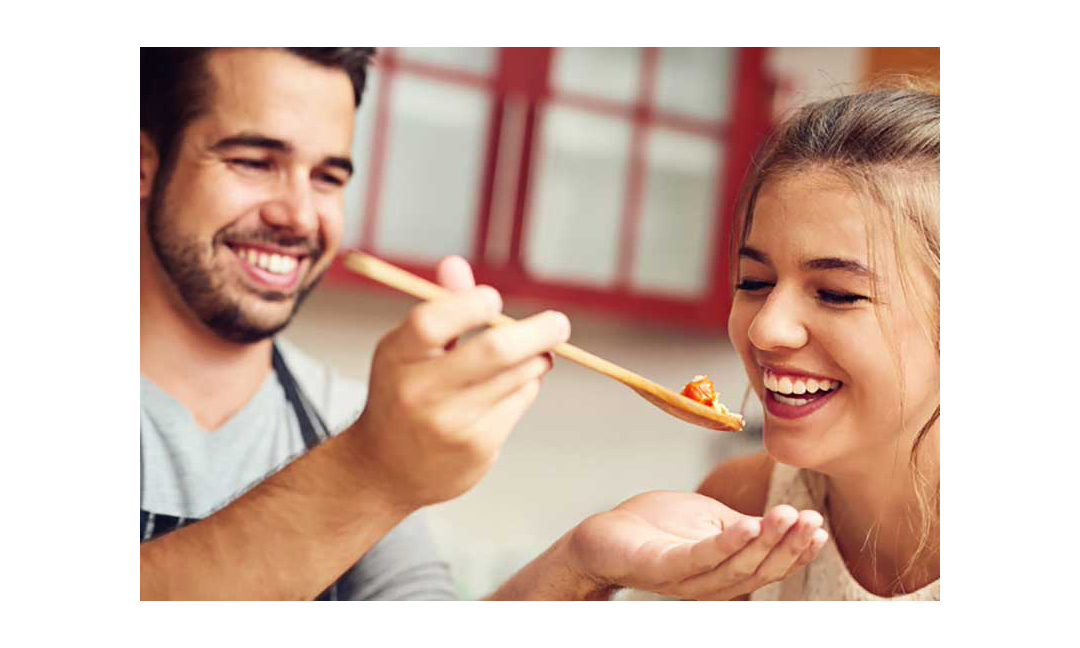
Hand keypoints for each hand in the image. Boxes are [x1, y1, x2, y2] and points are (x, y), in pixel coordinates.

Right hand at [346, 256, 568, 509]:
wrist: (385, 470)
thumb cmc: (404, 393)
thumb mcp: (408, 349)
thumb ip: (439, 307)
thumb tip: (456, 264)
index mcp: (397, 357)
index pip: (432, 322)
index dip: (469, 303)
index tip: (493, 299)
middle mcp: (419, 391)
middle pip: (494, 351)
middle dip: (537, 332)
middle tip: (559, 323)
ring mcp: (450, 423)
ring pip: (518, 376)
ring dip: (534, 359)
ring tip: (530, 355)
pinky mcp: (477, 448)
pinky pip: (519, 401)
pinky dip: (525, 387)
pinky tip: (508, 390)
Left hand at [567, 490, 828, 599]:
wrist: (603, 535)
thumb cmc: (655, 527)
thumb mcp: (709, 520)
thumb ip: (743, 526)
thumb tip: (784, 521)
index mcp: (724, 572)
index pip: (768, 566)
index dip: (797, 551)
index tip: (820, 527)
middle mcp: (708, 583)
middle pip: (758, 571)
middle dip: (789, 546)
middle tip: (811, 519)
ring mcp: (684, 579)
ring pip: (735, 567)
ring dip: (765, 542)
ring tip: (788, 515)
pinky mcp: (660, 568)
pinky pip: (699, 559)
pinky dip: (726, 544)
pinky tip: (747, 525)